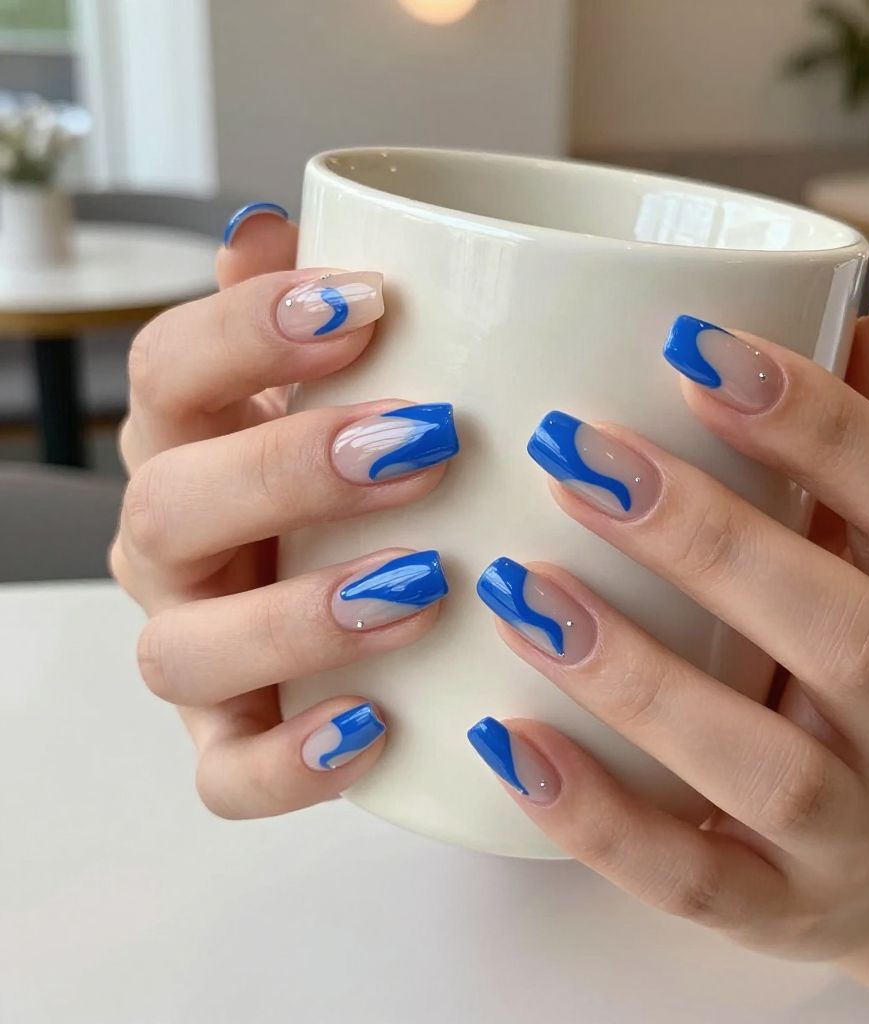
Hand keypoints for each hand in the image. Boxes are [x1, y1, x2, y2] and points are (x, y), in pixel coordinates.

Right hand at [111, 204, 457, 817]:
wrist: (354, 601)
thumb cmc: (350, 476)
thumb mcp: (333, 390)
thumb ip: (296, 317)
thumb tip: (269, 222)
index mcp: (189, 444)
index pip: (170, 371)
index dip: (249, 331)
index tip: (368, 305)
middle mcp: (169, 547)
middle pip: (170, 505)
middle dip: (291, 470)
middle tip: (425, 442)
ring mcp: (194, 649)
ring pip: (184, 649)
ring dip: (300, 616)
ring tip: (423, 584)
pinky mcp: (231, 741)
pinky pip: (226, 775)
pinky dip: (290, 764)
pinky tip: (374, 725)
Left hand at [468, 308, 868, 1019]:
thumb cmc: (868, 684)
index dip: (820, 423)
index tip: (693, 347)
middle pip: (837, 629)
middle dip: (706, 538)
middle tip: (575, 455)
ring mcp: (846, 833)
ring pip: (761, 765)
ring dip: (637, 675)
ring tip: (521, 591)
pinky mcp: (772, 912)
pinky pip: (689, 880)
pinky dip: (594, 816)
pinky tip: (506, 740)